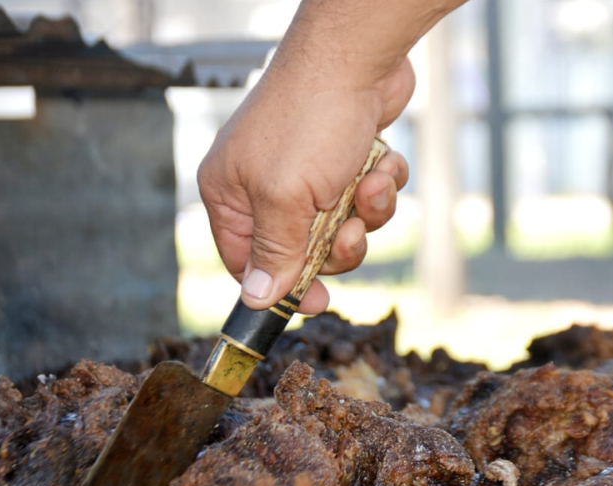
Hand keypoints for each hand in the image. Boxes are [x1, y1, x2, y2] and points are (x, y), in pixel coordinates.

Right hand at [197, 55, 412, 314]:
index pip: (245, 264)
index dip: (281, 287)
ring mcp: (306, 170)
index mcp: (230, 194)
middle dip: (337, 246)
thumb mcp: (285, 199)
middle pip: (302, 252)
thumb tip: (256, 300)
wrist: (359, 58)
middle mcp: (263, 184)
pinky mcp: (344, 157)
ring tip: (370, 183)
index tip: (317, 300)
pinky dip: (380, 184)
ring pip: (342, 227)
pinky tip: (382, 161)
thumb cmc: (310, 119)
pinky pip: (365, 197)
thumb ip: (274, 253)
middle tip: (349, 230)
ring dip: (366, 213)